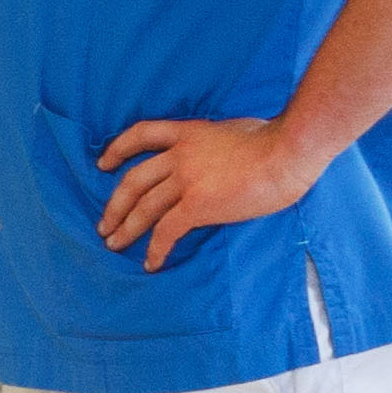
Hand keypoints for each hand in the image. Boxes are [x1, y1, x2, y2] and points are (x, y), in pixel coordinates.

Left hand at [92, 115, 327, 269]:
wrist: (288, 152)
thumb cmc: (274, 140)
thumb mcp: (232, 130)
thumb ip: (213, 143)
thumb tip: (216, 154)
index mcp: (188, 132)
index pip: (141, 134)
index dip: (118, 149)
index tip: (103, 164)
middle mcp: (180, 154)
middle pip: (133, 180)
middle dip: (115, 205)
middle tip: (104, 224)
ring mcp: (187, 179)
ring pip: (144, 207)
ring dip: (126, 229)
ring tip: (114, 244)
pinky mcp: (198, 204)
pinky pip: (167, 230)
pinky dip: (155, 248)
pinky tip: (151, 263)